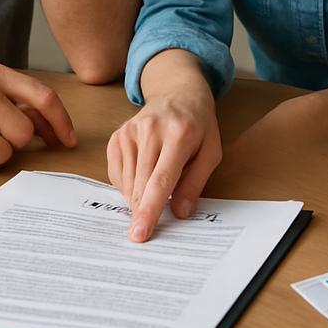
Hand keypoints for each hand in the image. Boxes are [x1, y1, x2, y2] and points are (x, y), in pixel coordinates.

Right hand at [107, 63, 220, 242]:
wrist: (178, 94)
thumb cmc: (198, 127)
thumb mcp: (210, 153)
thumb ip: (195, 183)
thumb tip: (179, 213)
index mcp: (179, 135)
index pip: (161, 180)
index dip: (150, 210)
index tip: (140, 234)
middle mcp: (151, 131)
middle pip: (140, 185)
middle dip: (143, 211)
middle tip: (148, 226)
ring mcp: (130, 131)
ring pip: (127, 183)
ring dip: (138, 197)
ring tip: (156, 184)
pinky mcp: (117, 136)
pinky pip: (117, 175)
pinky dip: (129, 185)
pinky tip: (144, 174)